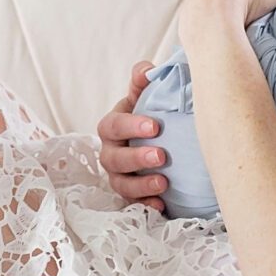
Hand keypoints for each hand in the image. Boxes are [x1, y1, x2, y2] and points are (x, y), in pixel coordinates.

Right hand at [95, 60, 170, 203]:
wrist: (160, 141)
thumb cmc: (150, 115)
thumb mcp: (145, 96)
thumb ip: (143, 80)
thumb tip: (147, 70)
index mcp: (113, 126)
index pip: (113, 125)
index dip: (130, 126)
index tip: (155, 126)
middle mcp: (111, 152)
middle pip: (113, 158)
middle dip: (136, 158)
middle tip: (161, 156)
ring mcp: (119, 176)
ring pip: (121, 184)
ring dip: (141, 185)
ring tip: (164, 183)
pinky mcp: (131, 195)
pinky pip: (134, 204)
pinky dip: (146, 205)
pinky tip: (161, 205)